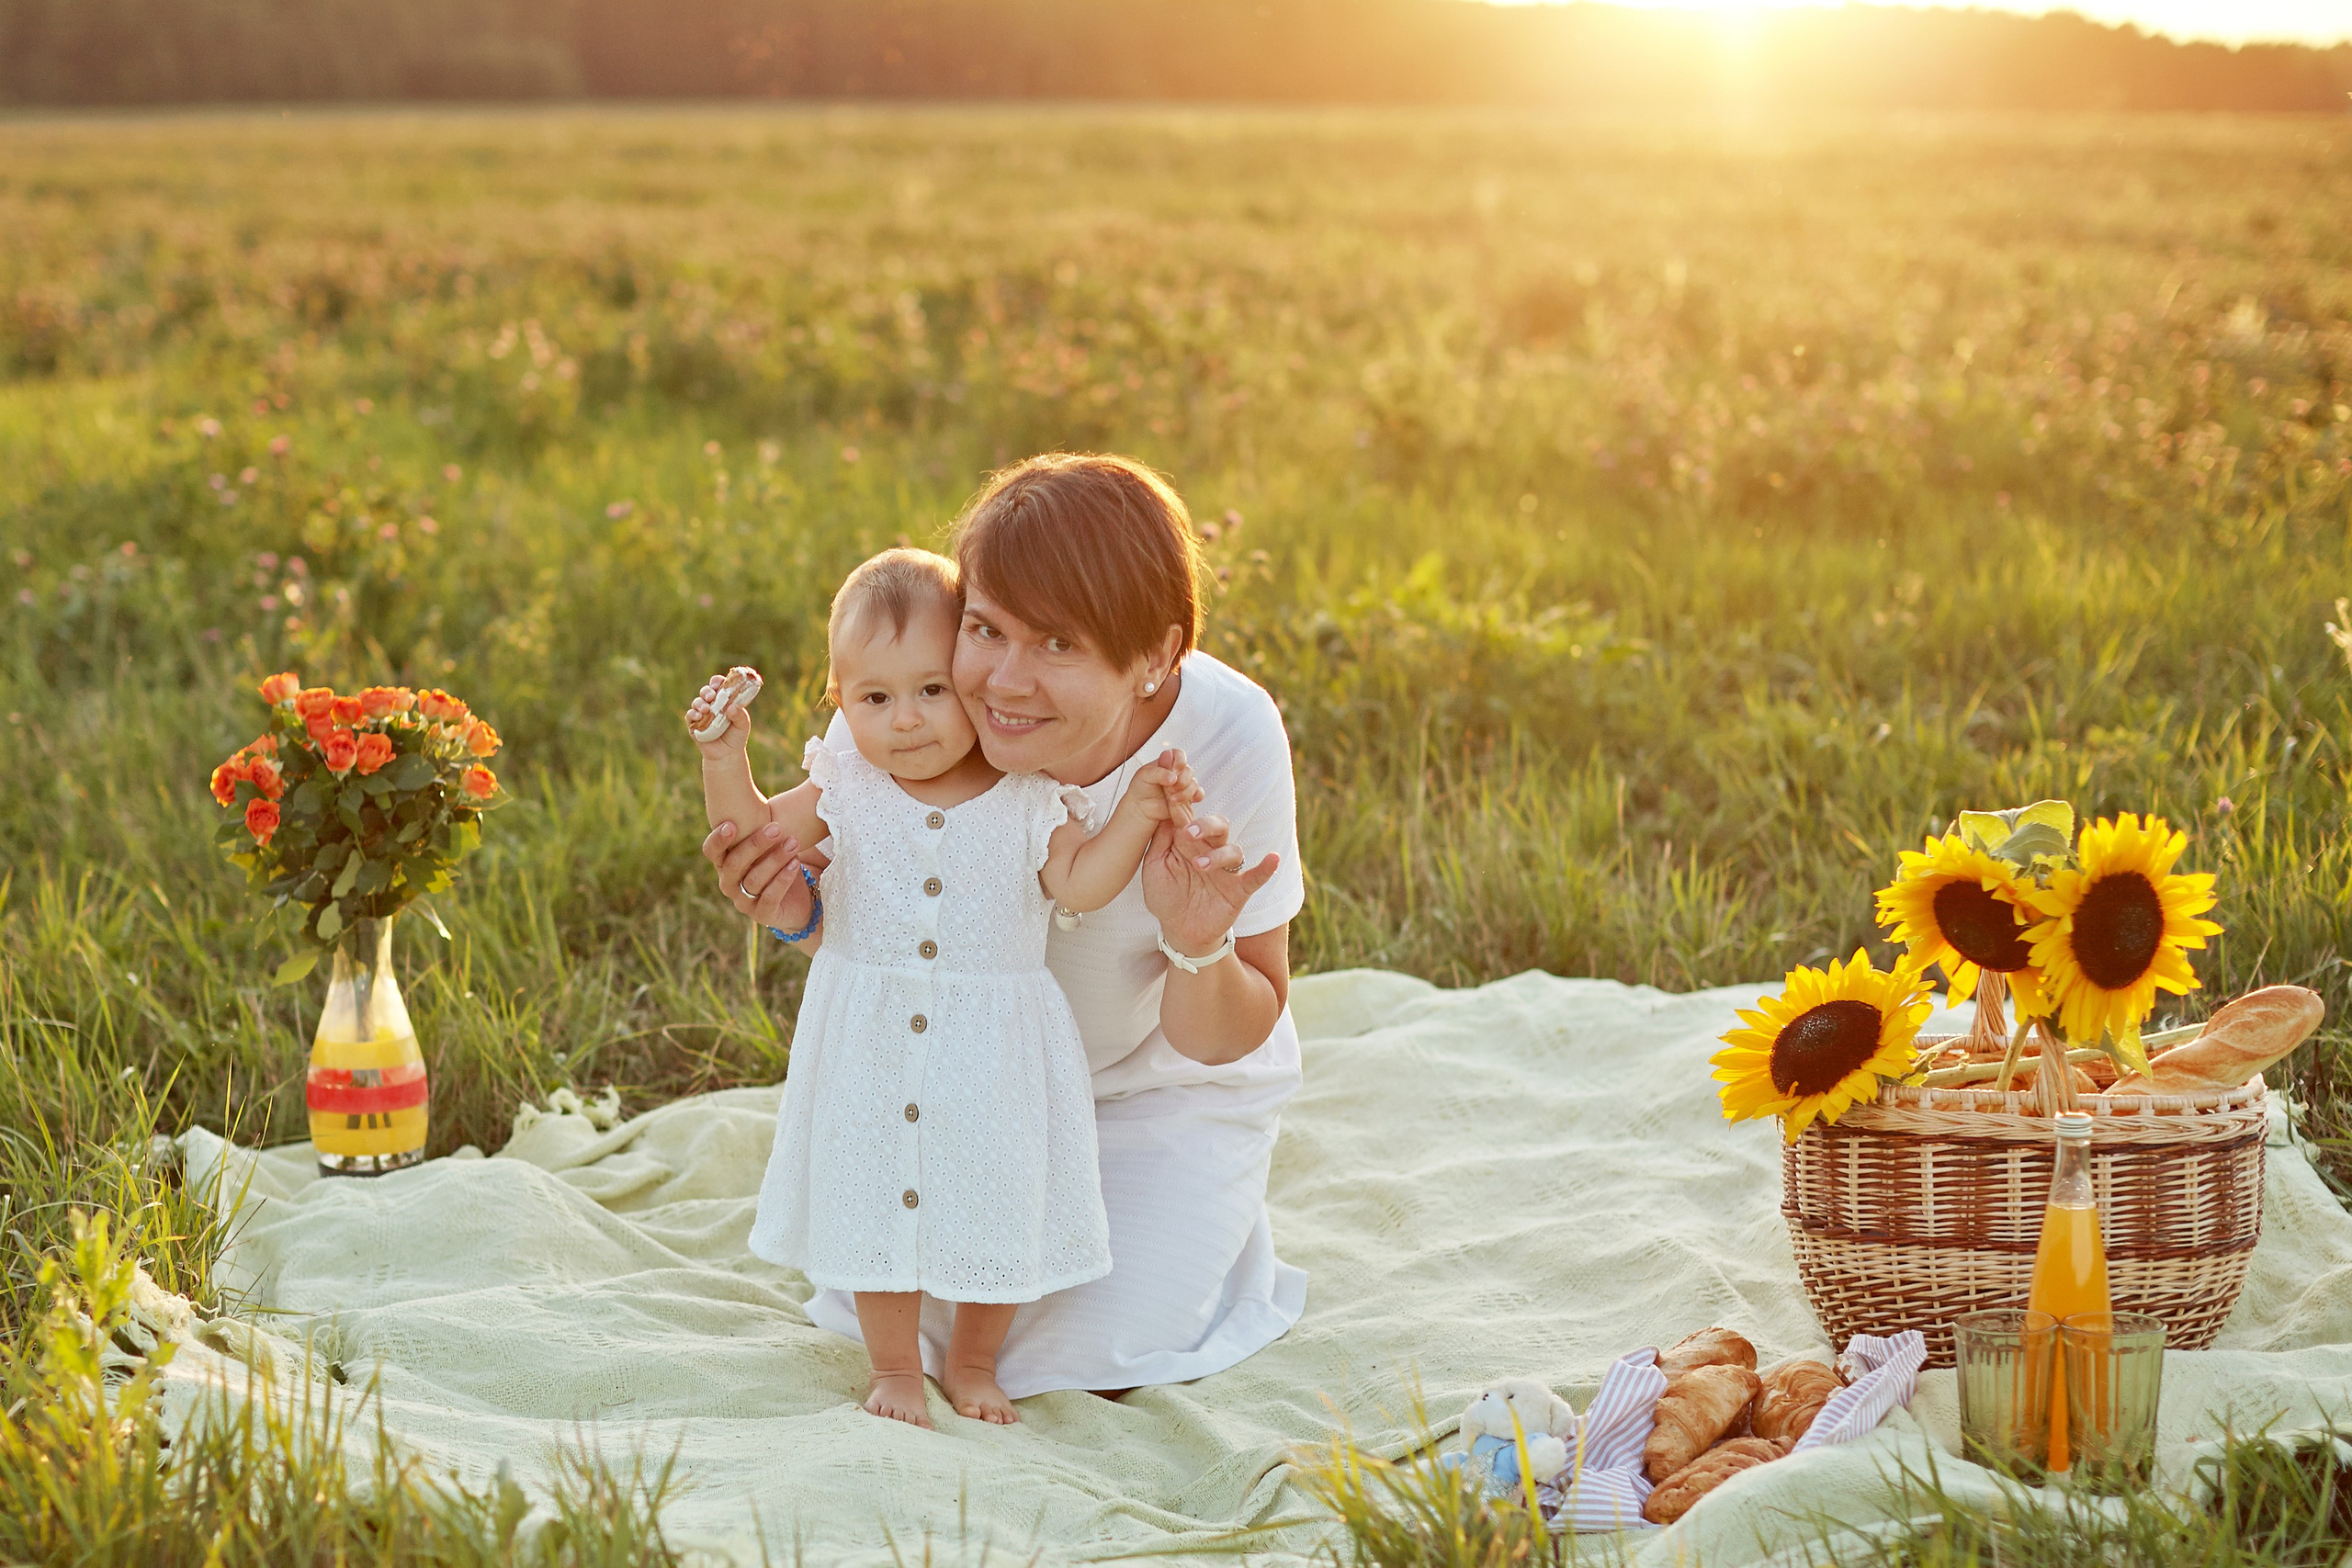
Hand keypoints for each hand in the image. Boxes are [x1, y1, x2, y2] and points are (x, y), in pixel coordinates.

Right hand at [684, 670, 752, 761]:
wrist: (727, 754)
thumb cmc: (736, 736)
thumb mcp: (743, 725)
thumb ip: (740, 715)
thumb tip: (732, 707)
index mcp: (723, 700)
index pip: (718, 686)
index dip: (717, 682)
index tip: (718, 684)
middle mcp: (711, 705)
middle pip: (705, 691)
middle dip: (707, 691)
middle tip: (711, 696)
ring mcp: (701, 714)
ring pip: (697, 702)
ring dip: (700, 703)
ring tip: (706, 709)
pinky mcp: (694, 725)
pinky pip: (690, 716)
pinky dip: (693, 714)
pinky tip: (698, 716)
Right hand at [702, 819, 814, 932]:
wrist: (796, 900)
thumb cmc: (777, 864)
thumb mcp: (767, 844)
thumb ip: (759, 822)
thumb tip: (759, 785)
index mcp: (724, 863)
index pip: (711, 851)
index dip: (718, 839)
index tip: (731, 824)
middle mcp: (729, 883)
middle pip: (735, 863)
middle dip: (756, 844)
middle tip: (777, 828)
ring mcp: (744, 901)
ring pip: (754, 879)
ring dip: (774, 859)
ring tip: (793, 843)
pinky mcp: (763, 915)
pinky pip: (770, 897)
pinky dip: (782, 880)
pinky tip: (795, 864)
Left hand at [1115, 747, 1202, 830]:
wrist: (1140, 808)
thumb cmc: (1140, 789)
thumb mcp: (1145, 776)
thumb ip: (1159, 773)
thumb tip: (1173, 777)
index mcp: (1166, 762)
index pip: (1179, 754)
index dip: (1180, 761)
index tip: (1175, 770)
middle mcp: (1176, 772)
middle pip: (1188, 771)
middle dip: (1182, 781)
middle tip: (1171, 788)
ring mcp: (1182, 785)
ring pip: (1193, 784)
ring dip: (1185, 792)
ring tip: (1172, 800)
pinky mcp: (1187, 797)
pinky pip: (1198, 794)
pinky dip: (1195, 797)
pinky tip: (1187, 801)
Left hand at [1140, 810, 1279, 958]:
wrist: (1178, 930)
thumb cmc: (1165, 895)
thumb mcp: (1154, 867)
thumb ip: (1160, 840)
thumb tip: (1165, 809)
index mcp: (1188, 842)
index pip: (1190, 816)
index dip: (1184, 802)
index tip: (1174, 790)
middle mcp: (1210, 850)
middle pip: (1217, 826)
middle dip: (1205, 825)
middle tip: (1189, 833)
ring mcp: (1226, 870)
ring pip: (1232, 850)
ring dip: (1218, 856)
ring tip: (1200, 867)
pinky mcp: (1238, 890)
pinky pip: (1256, 876)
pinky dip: (1266, 868)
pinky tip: (1273, 859)